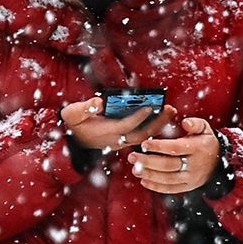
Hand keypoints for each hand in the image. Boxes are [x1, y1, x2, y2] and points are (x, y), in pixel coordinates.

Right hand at [61, 97, 176, 151]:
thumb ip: (86, 108)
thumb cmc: (74, 124)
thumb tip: (99, 102)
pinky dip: (154, 127)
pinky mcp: (124, 140)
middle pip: (142, 134)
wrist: (73, 141)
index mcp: (105, 132)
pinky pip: (142, 136)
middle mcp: (116, 139)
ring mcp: (122, 141)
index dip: (138, 117)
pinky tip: (162, 117)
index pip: (126, 125)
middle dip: (157, 123)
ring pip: (144, 137)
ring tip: (170, 111)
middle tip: (169, 108)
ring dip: (159, 125)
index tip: (150, 106)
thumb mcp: (73, 114)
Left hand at [128, 117, 219, 193]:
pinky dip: (157, 187)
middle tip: (132, 157)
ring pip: (168, 179)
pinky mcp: (188, 187)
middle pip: (168, 165)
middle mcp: (194, 165)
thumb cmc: (206, 142)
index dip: (158, 146)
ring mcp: (191, 178)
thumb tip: (185, 122)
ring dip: (149, 175)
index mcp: (197, 148)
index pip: (175, 148)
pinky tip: (144, 181)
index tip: (143, 144)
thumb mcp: (205, 129)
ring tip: (135, 169)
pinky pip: (171, 189)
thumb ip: (195, 123)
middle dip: (148, 161)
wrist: (219, 162)